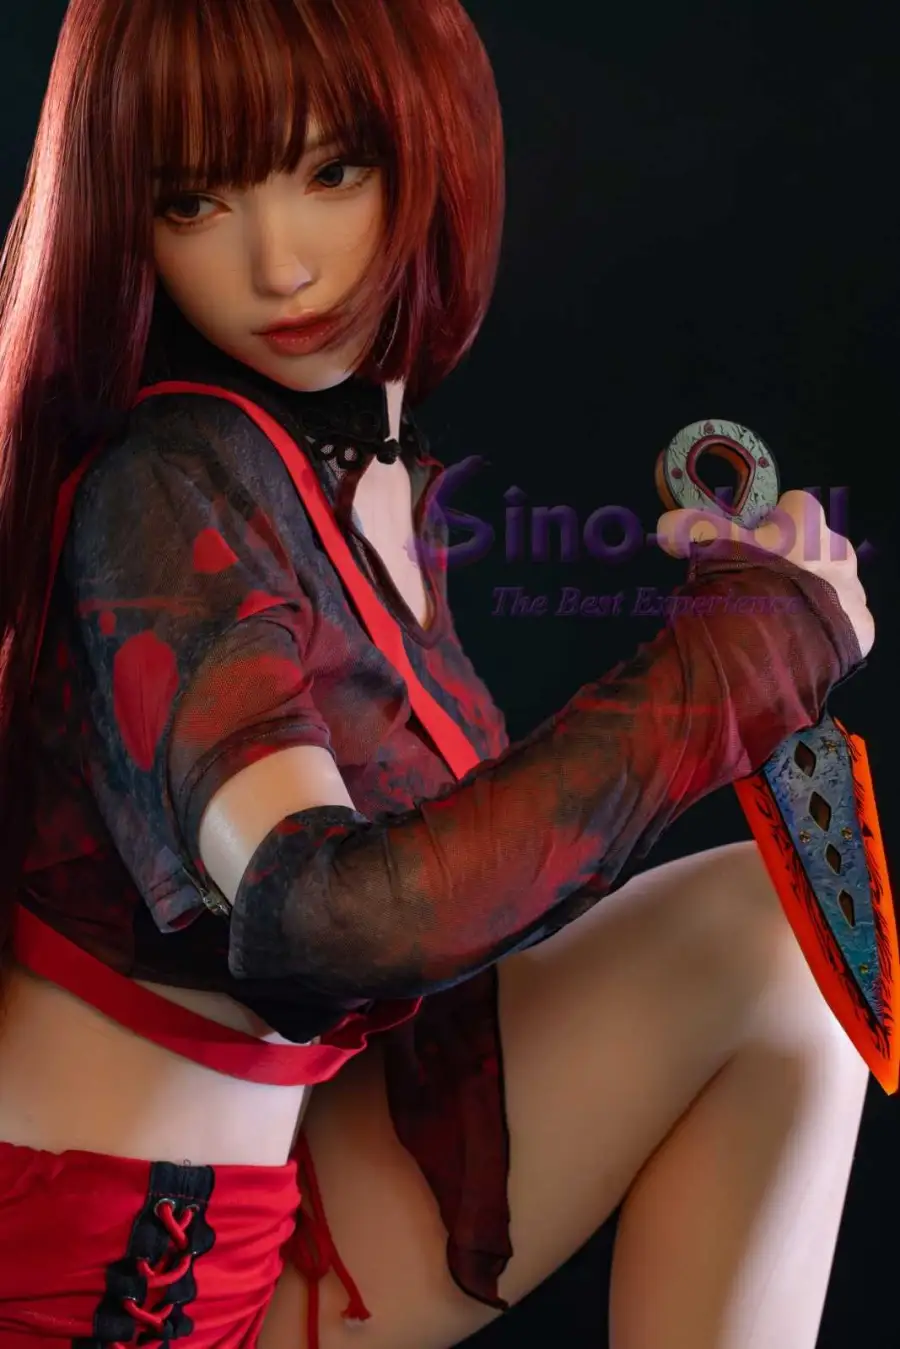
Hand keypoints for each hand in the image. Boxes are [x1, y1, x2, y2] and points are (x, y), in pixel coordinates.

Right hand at [656, 489, 874, 656]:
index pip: (796, 505)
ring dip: (810, 593)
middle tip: (763, 585)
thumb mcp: (715, 551)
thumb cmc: (751, 583)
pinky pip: (841, 620)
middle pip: (817, 545)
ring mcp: (853, 588)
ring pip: (831, 583)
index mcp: (809, 523)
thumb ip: (693, 530)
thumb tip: (664, 521)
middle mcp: (840, 548)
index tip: (755, 542)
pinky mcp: (861, 624)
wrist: (781, 642)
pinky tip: (798, 638)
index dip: (774, 521)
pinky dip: (823, 627)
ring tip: (779, 616)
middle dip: (794, 560)